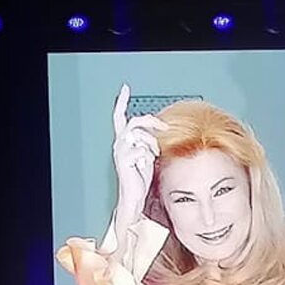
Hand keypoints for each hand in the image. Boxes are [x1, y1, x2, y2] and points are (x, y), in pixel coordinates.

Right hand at [110, 84, 170, 226]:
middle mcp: (120, 143)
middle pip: (136, 121)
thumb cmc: (140, 176)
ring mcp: (121, 151)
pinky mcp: (124, 160)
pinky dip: (147, 157)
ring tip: (153, 155)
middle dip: (152, 122)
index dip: (122, 102)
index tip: (125, 89)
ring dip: (152, 144)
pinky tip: (145, 165)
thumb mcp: (148, 153)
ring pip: (141, 135)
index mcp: (124, 140)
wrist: (134, 195)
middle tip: (164, 127)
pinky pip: (141, 150)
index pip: (120, 117)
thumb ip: (149, 140)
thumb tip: (158, 129)